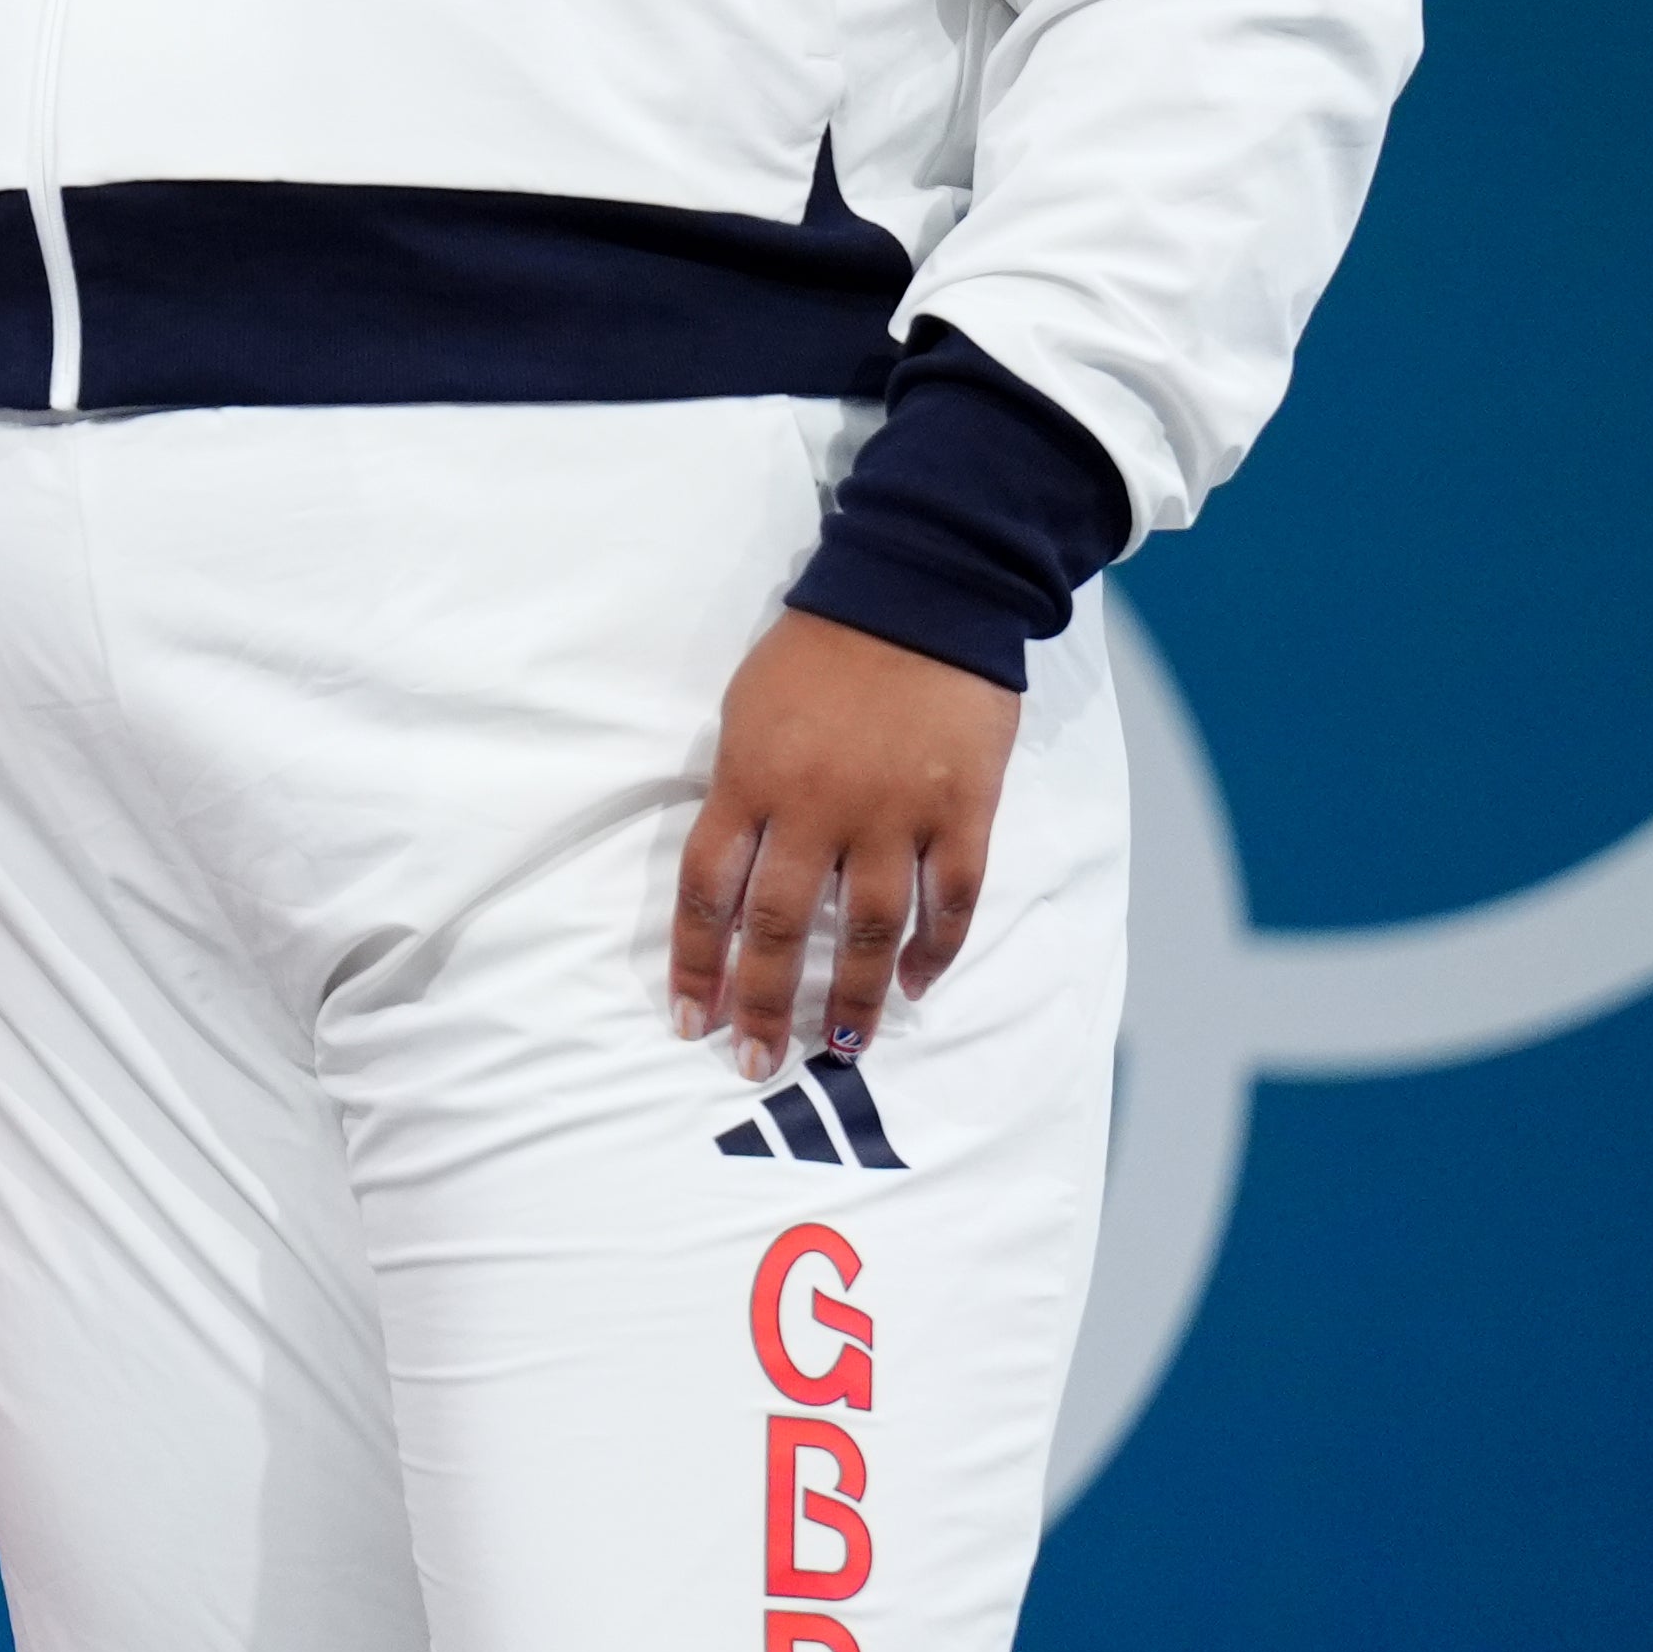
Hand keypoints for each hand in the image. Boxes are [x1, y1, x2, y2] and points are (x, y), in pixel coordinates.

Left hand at [669, 612, 1017, 1078]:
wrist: (918, 590)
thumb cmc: (818, 650)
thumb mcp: (747, 711)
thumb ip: (742, 792)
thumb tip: (733, 874)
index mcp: (751, 778)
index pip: (708, 890)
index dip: (696, 963)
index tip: (689, 1018)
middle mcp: (818, 806)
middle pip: (779, 926)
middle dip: (763, 1004)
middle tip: (754, 1060)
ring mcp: (896, 811)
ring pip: (868, 930)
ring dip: (850, 997)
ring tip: (839, 1048)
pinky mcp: (963, 809)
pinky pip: (951, 900)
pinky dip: (934, 951)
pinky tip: (914, 985)